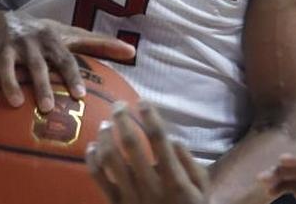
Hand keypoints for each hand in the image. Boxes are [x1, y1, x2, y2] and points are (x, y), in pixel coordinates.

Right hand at [0, 13, 134, 112]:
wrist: (2, 19)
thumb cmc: (43, 34)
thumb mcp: (68, 34)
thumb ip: (99, 43)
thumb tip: (132, 51)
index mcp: (52, 38)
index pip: (65, 57)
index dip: (72, 75)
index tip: (79, 95)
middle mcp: (31, 42)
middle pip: (38, 64)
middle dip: (42, 84)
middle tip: (48, 107)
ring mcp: (8, 47)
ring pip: (7, 65)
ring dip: (11, 83)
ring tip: (16, 104)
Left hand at [87, 102, 208, 203]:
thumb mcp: (203, 190)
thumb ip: (190, 163)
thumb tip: (172, 139)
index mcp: (174, 180)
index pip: (159, 140)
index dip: (150, 116)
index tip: (142, 102)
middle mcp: (150, 186)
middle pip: (131, 143)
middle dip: (123, 119)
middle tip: (118, 105)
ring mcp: (130, 196)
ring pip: (110, 158)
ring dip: (105, 136)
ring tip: (105, 124)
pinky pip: (98, 178)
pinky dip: (92, 159)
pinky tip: (93, 147)